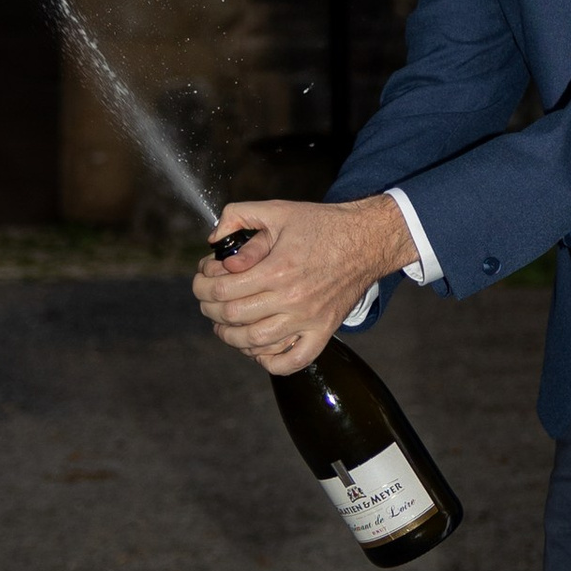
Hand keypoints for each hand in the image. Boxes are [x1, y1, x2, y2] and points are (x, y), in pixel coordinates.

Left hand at [192, 197, 409, 375]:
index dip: (201, 287)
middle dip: (209, 309)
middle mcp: (292, 299)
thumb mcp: (278, 209)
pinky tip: (258, 348)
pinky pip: (293, 360)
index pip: (222, 290)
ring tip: (225, 325)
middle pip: (232, 318)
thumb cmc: (323, 224)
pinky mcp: (323, 331)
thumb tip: (213, 240)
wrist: (369, 239)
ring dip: (230, 336)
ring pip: (255, 343)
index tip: (201, 280)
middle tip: (208, 300)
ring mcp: (309, 319)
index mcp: (278, 269)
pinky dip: (269, 362)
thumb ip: (238, 214)